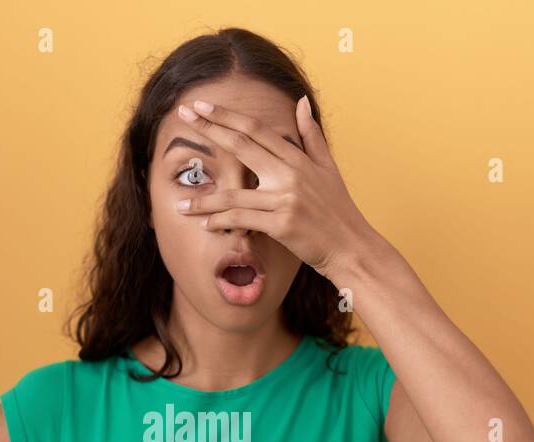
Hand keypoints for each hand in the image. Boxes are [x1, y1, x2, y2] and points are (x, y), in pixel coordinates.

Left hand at [174, 96, 379, 281]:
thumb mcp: (328, 167)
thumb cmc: (338, 209)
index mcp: (298, 158)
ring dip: (204, 200)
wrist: (351, 246)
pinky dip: (222, 222)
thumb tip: (302, 102)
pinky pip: (243, 220)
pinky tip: (205, 224)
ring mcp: (285, 199)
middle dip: (210, 129)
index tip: (202, 105)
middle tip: (183, 116)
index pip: (256, 129)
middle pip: (241, 145)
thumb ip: (311, 135)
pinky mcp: (282, 225)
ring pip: (234, 194)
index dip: (227, 115)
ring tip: (181, 203)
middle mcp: (290, 173)